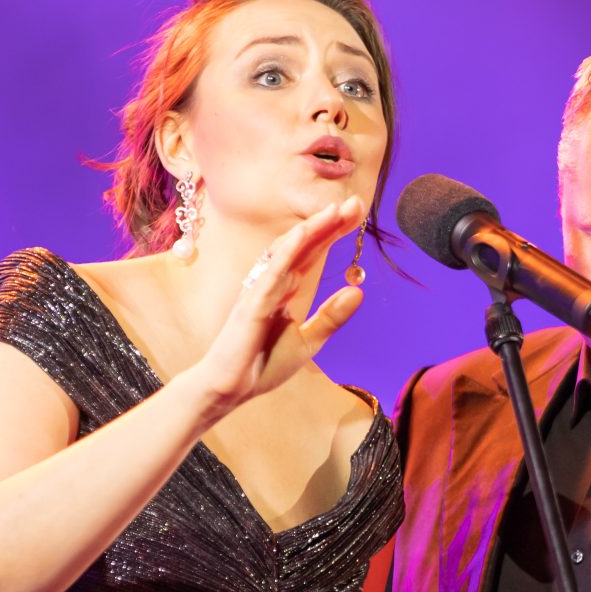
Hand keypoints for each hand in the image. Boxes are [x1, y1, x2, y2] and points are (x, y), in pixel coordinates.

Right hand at [186, 197, 366, 410]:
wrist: (232, 389)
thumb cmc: (262, 364)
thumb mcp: (308, 340)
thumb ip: (331, 316)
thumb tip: (359, 291)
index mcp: (285, 288)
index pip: (313, 253)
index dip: (333, 232)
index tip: (357, 213)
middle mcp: (272, 282)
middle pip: (303, 245)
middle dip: (328, 223)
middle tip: (355, 202)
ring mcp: (260, 290)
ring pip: (287, 252)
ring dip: (310, 229)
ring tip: (334, 211)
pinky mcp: (252, 304)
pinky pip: (271, 273)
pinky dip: (287, 253)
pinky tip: (303, 235)